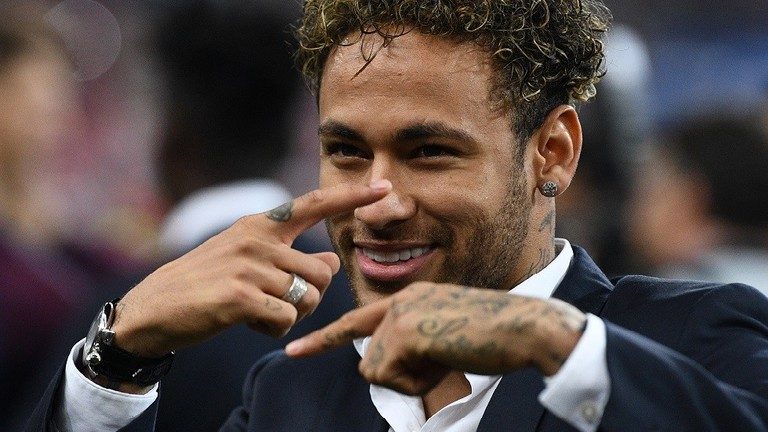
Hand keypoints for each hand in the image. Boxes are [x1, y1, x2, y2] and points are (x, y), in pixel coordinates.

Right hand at [109, 180, 392, 357]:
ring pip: (307, 299)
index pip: (313, 205)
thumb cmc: (207, 284)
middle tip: (274, 301)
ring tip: (253, 310)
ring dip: (288, 315)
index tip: (384, 187)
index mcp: (260, 225)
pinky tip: (245, 322)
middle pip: (322, 273)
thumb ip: (289, 257)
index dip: (350, 198)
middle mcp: (258, 239)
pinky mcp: (241, 297)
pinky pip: (287, 320)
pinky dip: (273, 330)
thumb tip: (330, 263)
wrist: (153, 308)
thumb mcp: (246, 258)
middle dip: (310, 296)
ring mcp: (249, 267)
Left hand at [286, 282, 585, 394]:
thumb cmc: (493, 336)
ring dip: (413, 379)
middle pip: (371, 361)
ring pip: (380, 372)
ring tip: (447, 356)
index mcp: (409, 299)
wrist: (522, 327)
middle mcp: (399, 300)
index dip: (324, 339)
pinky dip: (418, 381)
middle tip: (444, 358)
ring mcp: (399, 313)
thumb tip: (388, 366)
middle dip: (403, 376)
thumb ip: (415, 343)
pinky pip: (393, 376)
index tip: (293, 350)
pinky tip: (445, 359)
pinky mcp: (404, 330)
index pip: (358, 321)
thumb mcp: (446, 335)